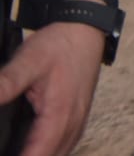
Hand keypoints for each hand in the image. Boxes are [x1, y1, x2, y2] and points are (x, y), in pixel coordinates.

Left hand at [0, 18, 105, 155]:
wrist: (85, 29)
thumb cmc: (60, 44)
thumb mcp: (28, 61)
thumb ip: (6, 83)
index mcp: (60, 113)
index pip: (38, 154)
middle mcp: (73, 122)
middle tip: (7, 153)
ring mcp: (78, 120)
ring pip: (60, 152)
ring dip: (42, 155)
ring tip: (19, 153)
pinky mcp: (78, 116)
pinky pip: (66, 144)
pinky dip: (51, 150)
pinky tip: (38, 148)